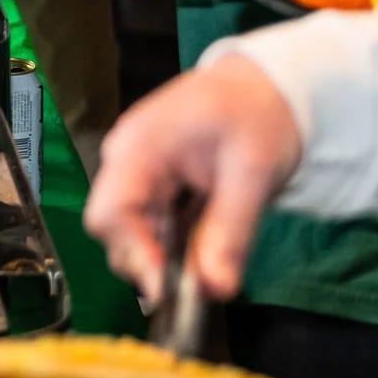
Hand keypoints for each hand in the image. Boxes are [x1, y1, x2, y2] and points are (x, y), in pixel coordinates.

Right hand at [83, 54, 302, 303]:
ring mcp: (136, 172)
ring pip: (134, 234)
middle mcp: (126, 160)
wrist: (266, 87)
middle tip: (202, 281)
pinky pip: (152, 227)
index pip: (111, 211)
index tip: (169, 290)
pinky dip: (176, 245)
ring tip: (212, 259)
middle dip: (153, 262)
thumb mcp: (253, 174)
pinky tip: (206, 244)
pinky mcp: (151, 185)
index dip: (134, 254)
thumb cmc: (256, 115)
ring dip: (167, 257)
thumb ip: (229, 233)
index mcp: (141, 145)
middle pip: (116, 230)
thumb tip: (216, 290)